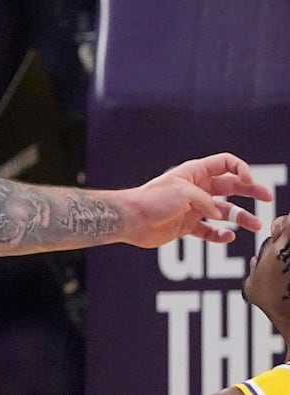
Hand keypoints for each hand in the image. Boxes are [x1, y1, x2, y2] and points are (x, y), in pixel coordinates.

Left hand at [120, 152, 273, 247]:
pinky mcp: (188, 225)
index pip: (225, 164)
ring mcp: (194, 207)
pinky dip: (221, 234)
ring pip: (224, 211)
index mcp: (195, 173)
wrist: (131, 220)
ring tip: (257, 227)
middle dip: (251, 191)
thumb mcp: (183, 193)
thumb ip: (206, 202)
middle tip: (268, 198)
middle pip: (230, 187)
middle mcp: (197, 189)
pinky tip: (228, 237)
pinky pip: (211, 230)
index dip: (241, 169)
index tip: (250, 181)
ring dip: (242, 217)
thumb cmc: (152, 200)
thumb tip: (219, 215)